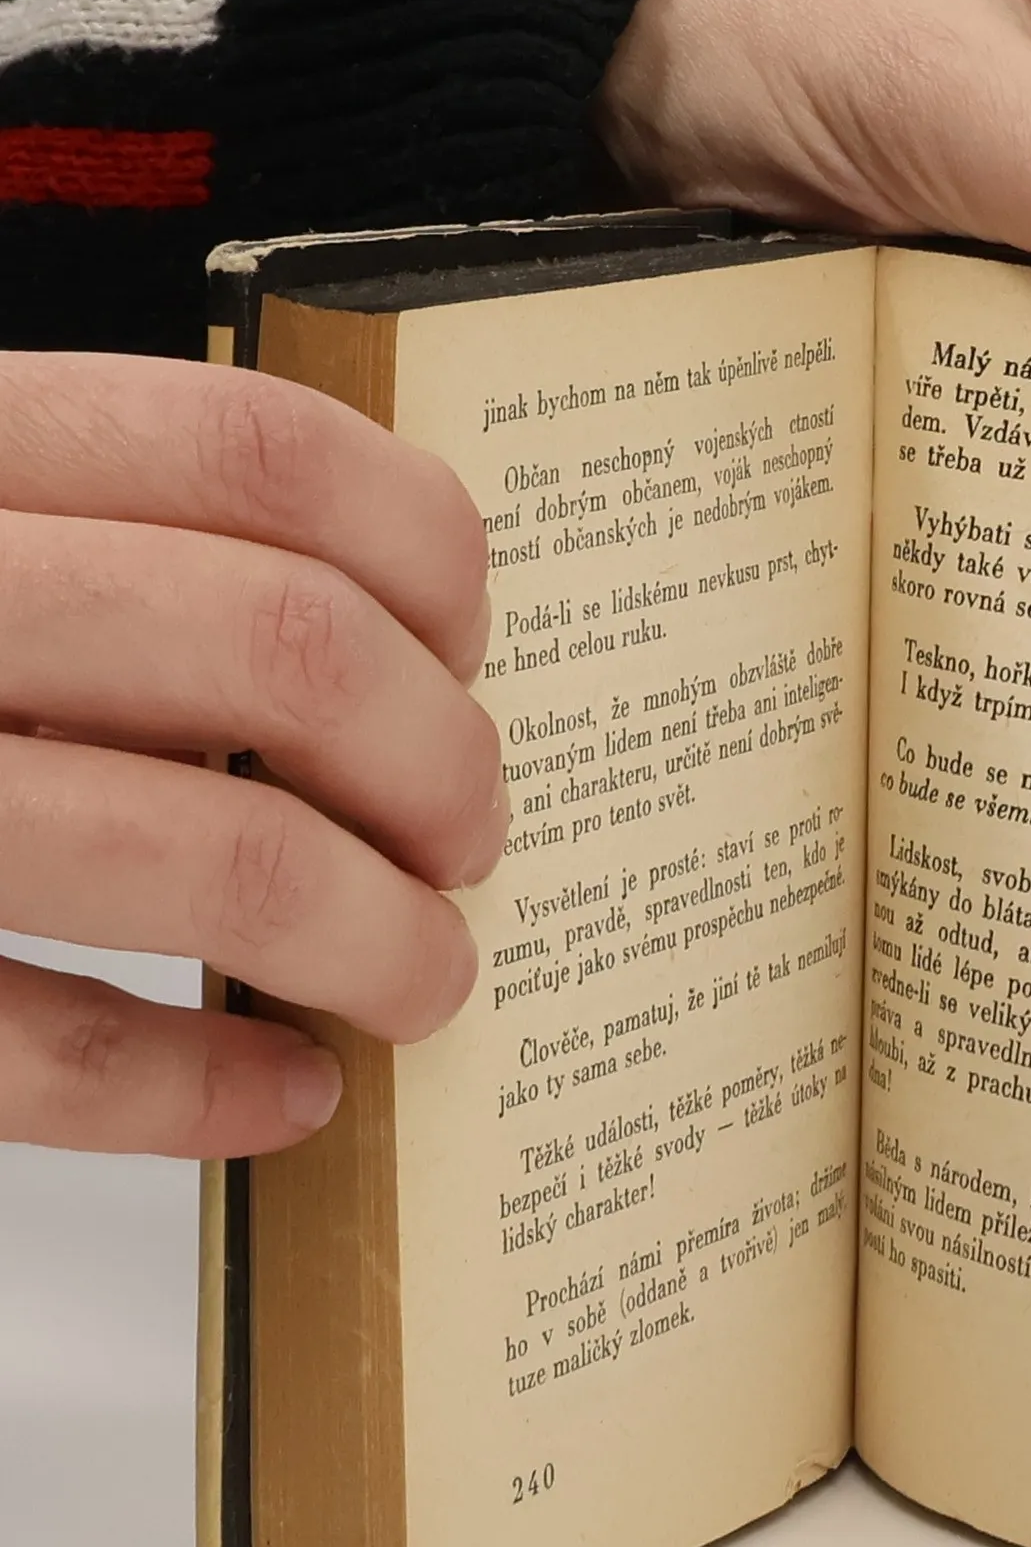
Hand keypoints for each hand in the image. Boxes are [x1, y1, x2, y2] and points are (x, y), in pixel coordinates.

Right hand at [0, 354, 504, 1157]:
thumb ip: (111, 554)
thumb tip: (396, 653)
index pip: (262, 453)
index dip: (427, 561)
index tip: (466, 651)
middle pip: (287, 652)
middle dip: (439, 769)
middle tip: (466, 842)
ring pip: (213, 855)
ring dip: (376, 940)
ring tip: (419, 978)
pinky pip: (47, 1053)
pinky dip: (206, 1090)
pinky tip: (285, 1094)